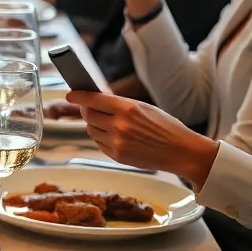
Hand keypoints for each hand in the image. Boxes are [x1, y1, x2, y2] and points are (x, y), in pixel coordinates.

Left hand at [65, 90, 217, 186]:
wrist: (182, 151)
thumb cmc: (165, 126)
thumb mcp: (144, 108)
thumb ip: (119, 105)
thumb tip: (94, 100)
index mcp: (128, 109)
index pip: (93, 99)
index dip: (79, 96)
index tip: (70, 94)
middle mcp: (120, 125)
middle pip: (88, 115)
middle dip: (86, 110)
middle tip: (88, 107)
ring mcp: (117, 142)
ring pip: (91, 130)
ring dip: (94, 124)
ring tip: (107, 122)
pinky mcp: (117, 156)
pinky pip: (99, 143)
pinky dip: (102, 138)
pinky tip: (115, 135)